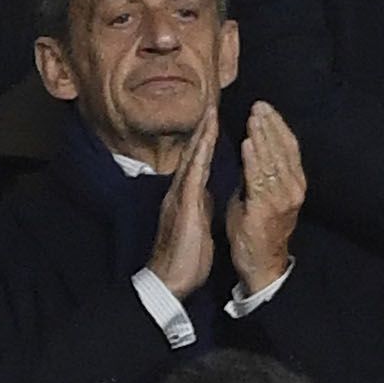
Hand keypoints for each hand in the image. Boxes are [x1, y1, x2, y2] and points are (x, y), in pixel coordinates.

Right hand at [146, 108, 217, 299]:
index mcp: (187, 195)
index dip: (206, 140)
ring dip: (202, 135)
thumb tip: (207, 191)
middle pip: (193, 153)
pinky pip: (193, 176)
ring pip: (192, 159)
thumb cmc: (184, 256)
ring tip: (209, 112)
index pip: (198, 161)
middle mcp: (180, 191)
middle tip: (211, 103)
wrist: (169, 279)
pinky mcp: (184, 206)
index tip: (214, 119)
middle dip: (203, 128)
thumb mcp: (197, 222)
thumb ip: (200, 204)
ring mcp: (180, 196)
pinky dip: (200, 157)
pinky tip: (205, 142)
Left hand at [226, 102, 304, 293]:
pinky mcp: (265, 208)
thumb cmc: (256, 232)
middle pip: (283, 148)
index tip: (265, 108)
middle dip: (270, 125)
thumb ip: (255, 176)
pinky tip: (247, 142)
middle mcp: (293, 189)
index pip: (289, 147)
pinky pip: (259, 178)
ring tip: (253, 117)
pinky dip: (253, 159)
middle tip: (258, 105)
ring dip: (262, 136)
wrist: (260, 265)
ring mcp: (281, 199)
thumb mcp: (258, 197)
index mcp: (293, 184)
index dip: (278, 126)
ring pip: (272, 159)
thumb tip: (248, 152)